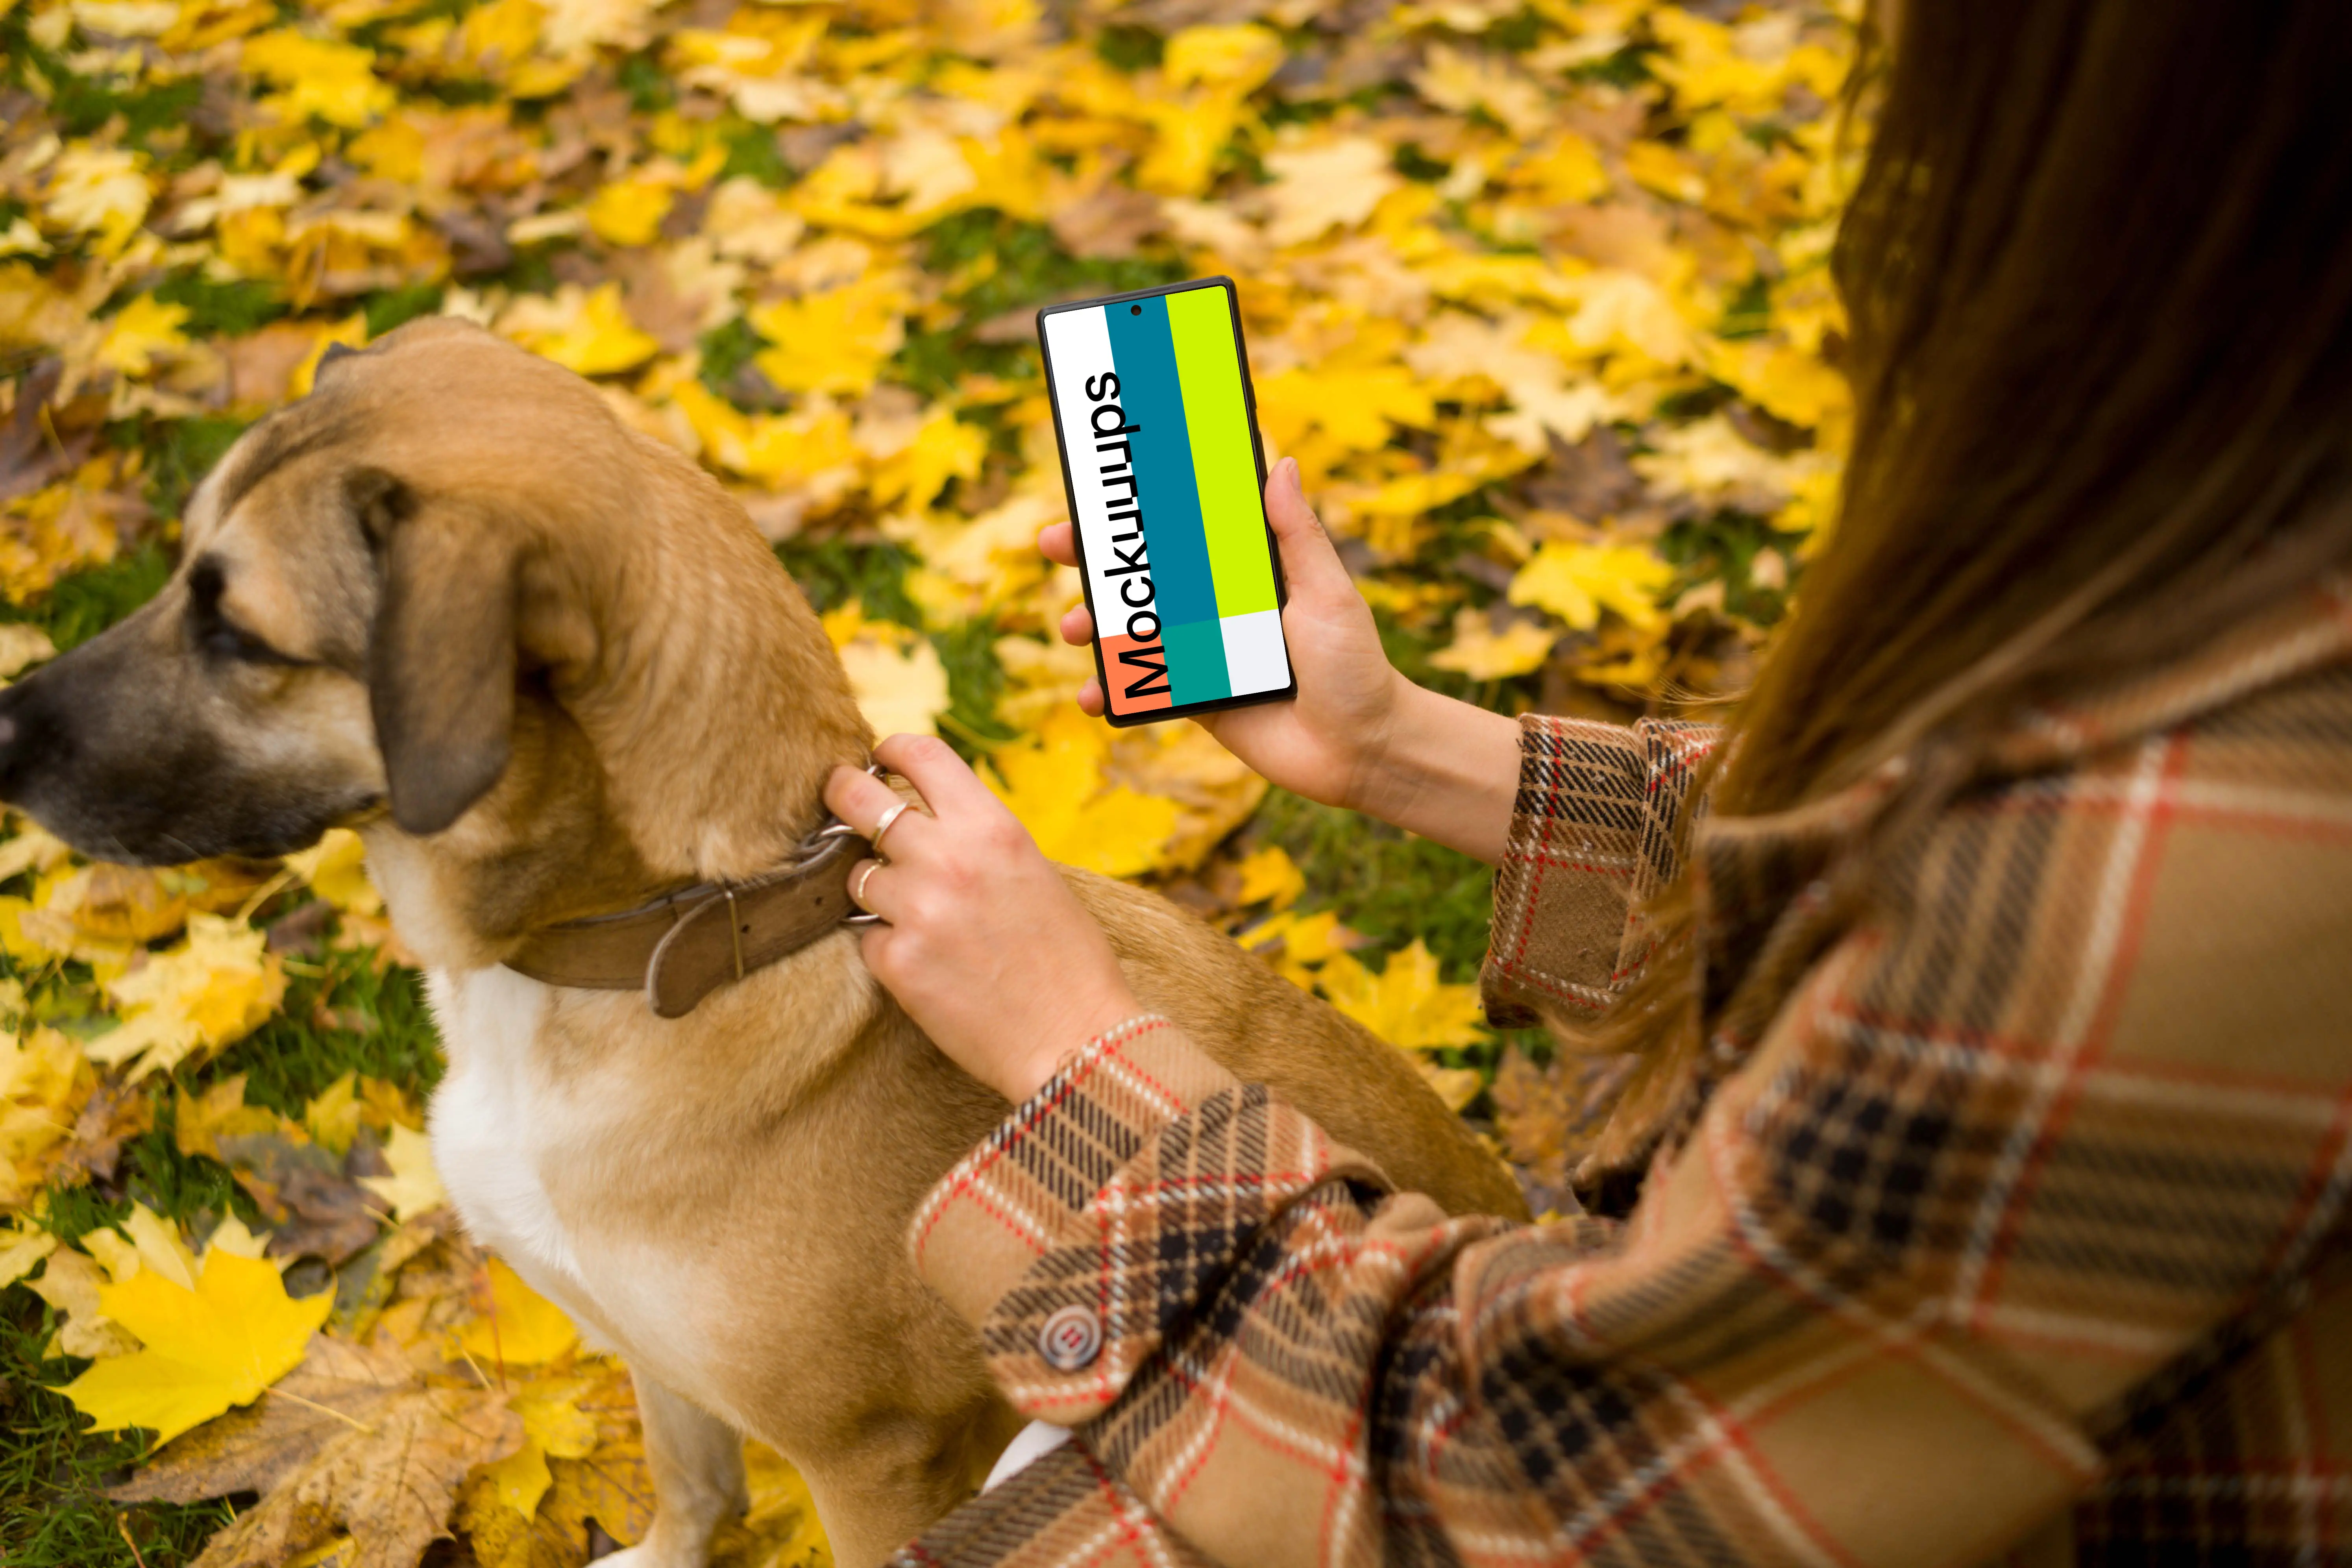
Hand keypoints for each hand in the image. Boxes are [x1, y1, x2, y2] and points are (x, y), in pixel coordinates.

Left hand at [824, 734, 1143, 1103]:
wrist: (1075, 1038)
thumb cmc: (1067, 959)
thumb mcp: (1033, 872)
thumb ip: (979, 839)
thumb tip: (926, 817)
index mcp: (992, 828)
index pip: (921, 754)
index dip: (889, 749)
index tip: (877, 758)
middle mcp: (948, 858)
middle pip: (857, 798)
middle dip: (841, 794)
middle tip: (839, 802)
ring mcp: (917, 910)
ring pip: (856, 875)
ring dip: (872, 888)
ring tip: (913, 913)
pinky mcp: (896, 962)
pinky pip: (865, 935)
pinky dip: (885, 946)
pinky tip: (924, 963)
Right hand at [1041, 456, 1522, 863]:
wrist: (1360, 750)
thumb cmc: (1355, 666)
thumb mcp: (1329, 594)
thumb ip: (1298, 535)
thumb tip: (1282, 461)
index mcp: (1245, 571)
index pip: (1183, 528)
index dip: (1141, 508)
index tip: (1100, 484)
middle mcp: (1216, 607)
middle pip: (1143, 574)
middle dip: (1093, 558)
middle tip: (1054, 543)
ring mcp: (1200, 653)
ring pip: (1131, 629)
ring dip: (1092, 623)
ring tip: (1074, 628)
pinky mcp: (1194, 700)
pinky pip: (1141, 688)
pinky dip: (1109, 690)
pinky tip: (1091, 695)